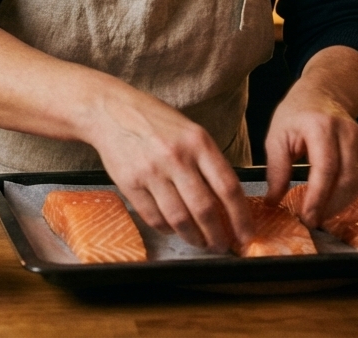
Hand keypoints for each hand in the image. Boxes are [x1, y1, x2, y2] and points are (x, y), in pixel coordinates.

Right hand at [84, 84, 253, 251]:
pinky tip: (174, 229)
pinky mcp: (130, 183)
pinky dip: (167, 229)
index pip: (228, 187)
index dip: (240, 217)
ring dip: (194, 238)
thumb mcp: (190, 132)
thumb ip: (208, 162)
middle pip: (205, 209)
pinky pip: (154, 217)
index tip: (246, 234)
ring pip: (179, 218)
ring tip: (201, 243)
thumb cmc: (155, 121)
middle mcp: (176, 157)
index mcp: (198, 142)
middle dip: (218, 235)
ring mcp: (151, 171)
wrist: (111, 111)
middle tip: (223, 246)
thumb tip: (228, 203)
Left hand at [264, 46, 357, 227]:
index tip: (307, 217)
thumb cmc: (296, 114)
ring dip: (342, 204)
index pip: (326, 168)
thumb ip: (276, 169)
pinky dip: (351, 195)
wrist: (322, 93)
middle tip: (313, 221)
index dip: (318, 197)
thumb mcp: (276, 136)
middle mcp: (347, 132)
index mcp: (321, 126)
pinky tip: (334, 202)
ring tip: (321, 214)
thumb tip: (273, 202)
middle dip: (330, 206)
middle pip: (347, 178)